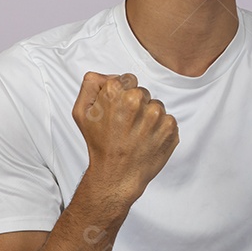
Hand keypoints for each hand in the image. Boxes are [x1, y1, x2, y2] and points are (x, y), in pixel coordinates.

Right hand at [71, 71, 178, 202]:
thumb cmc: (99, 145)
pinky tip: (147, 140)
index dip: (122, 95)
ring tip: (136, 134)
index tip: (118, 111)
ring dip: (148, 117)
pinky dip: (160, 129)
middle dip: (135, 105)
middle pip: (142, 92)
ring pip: (155, 106)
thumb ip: (91, 85)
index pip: (127, 80)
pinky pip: (168, 120)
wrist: (117, 175)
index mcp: (116, 92)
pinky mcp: (170, 128)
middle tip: (125, 125)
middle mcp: (137, 100)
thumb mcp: (81, 113)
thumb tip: (107, 76)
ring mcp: (155, 114)